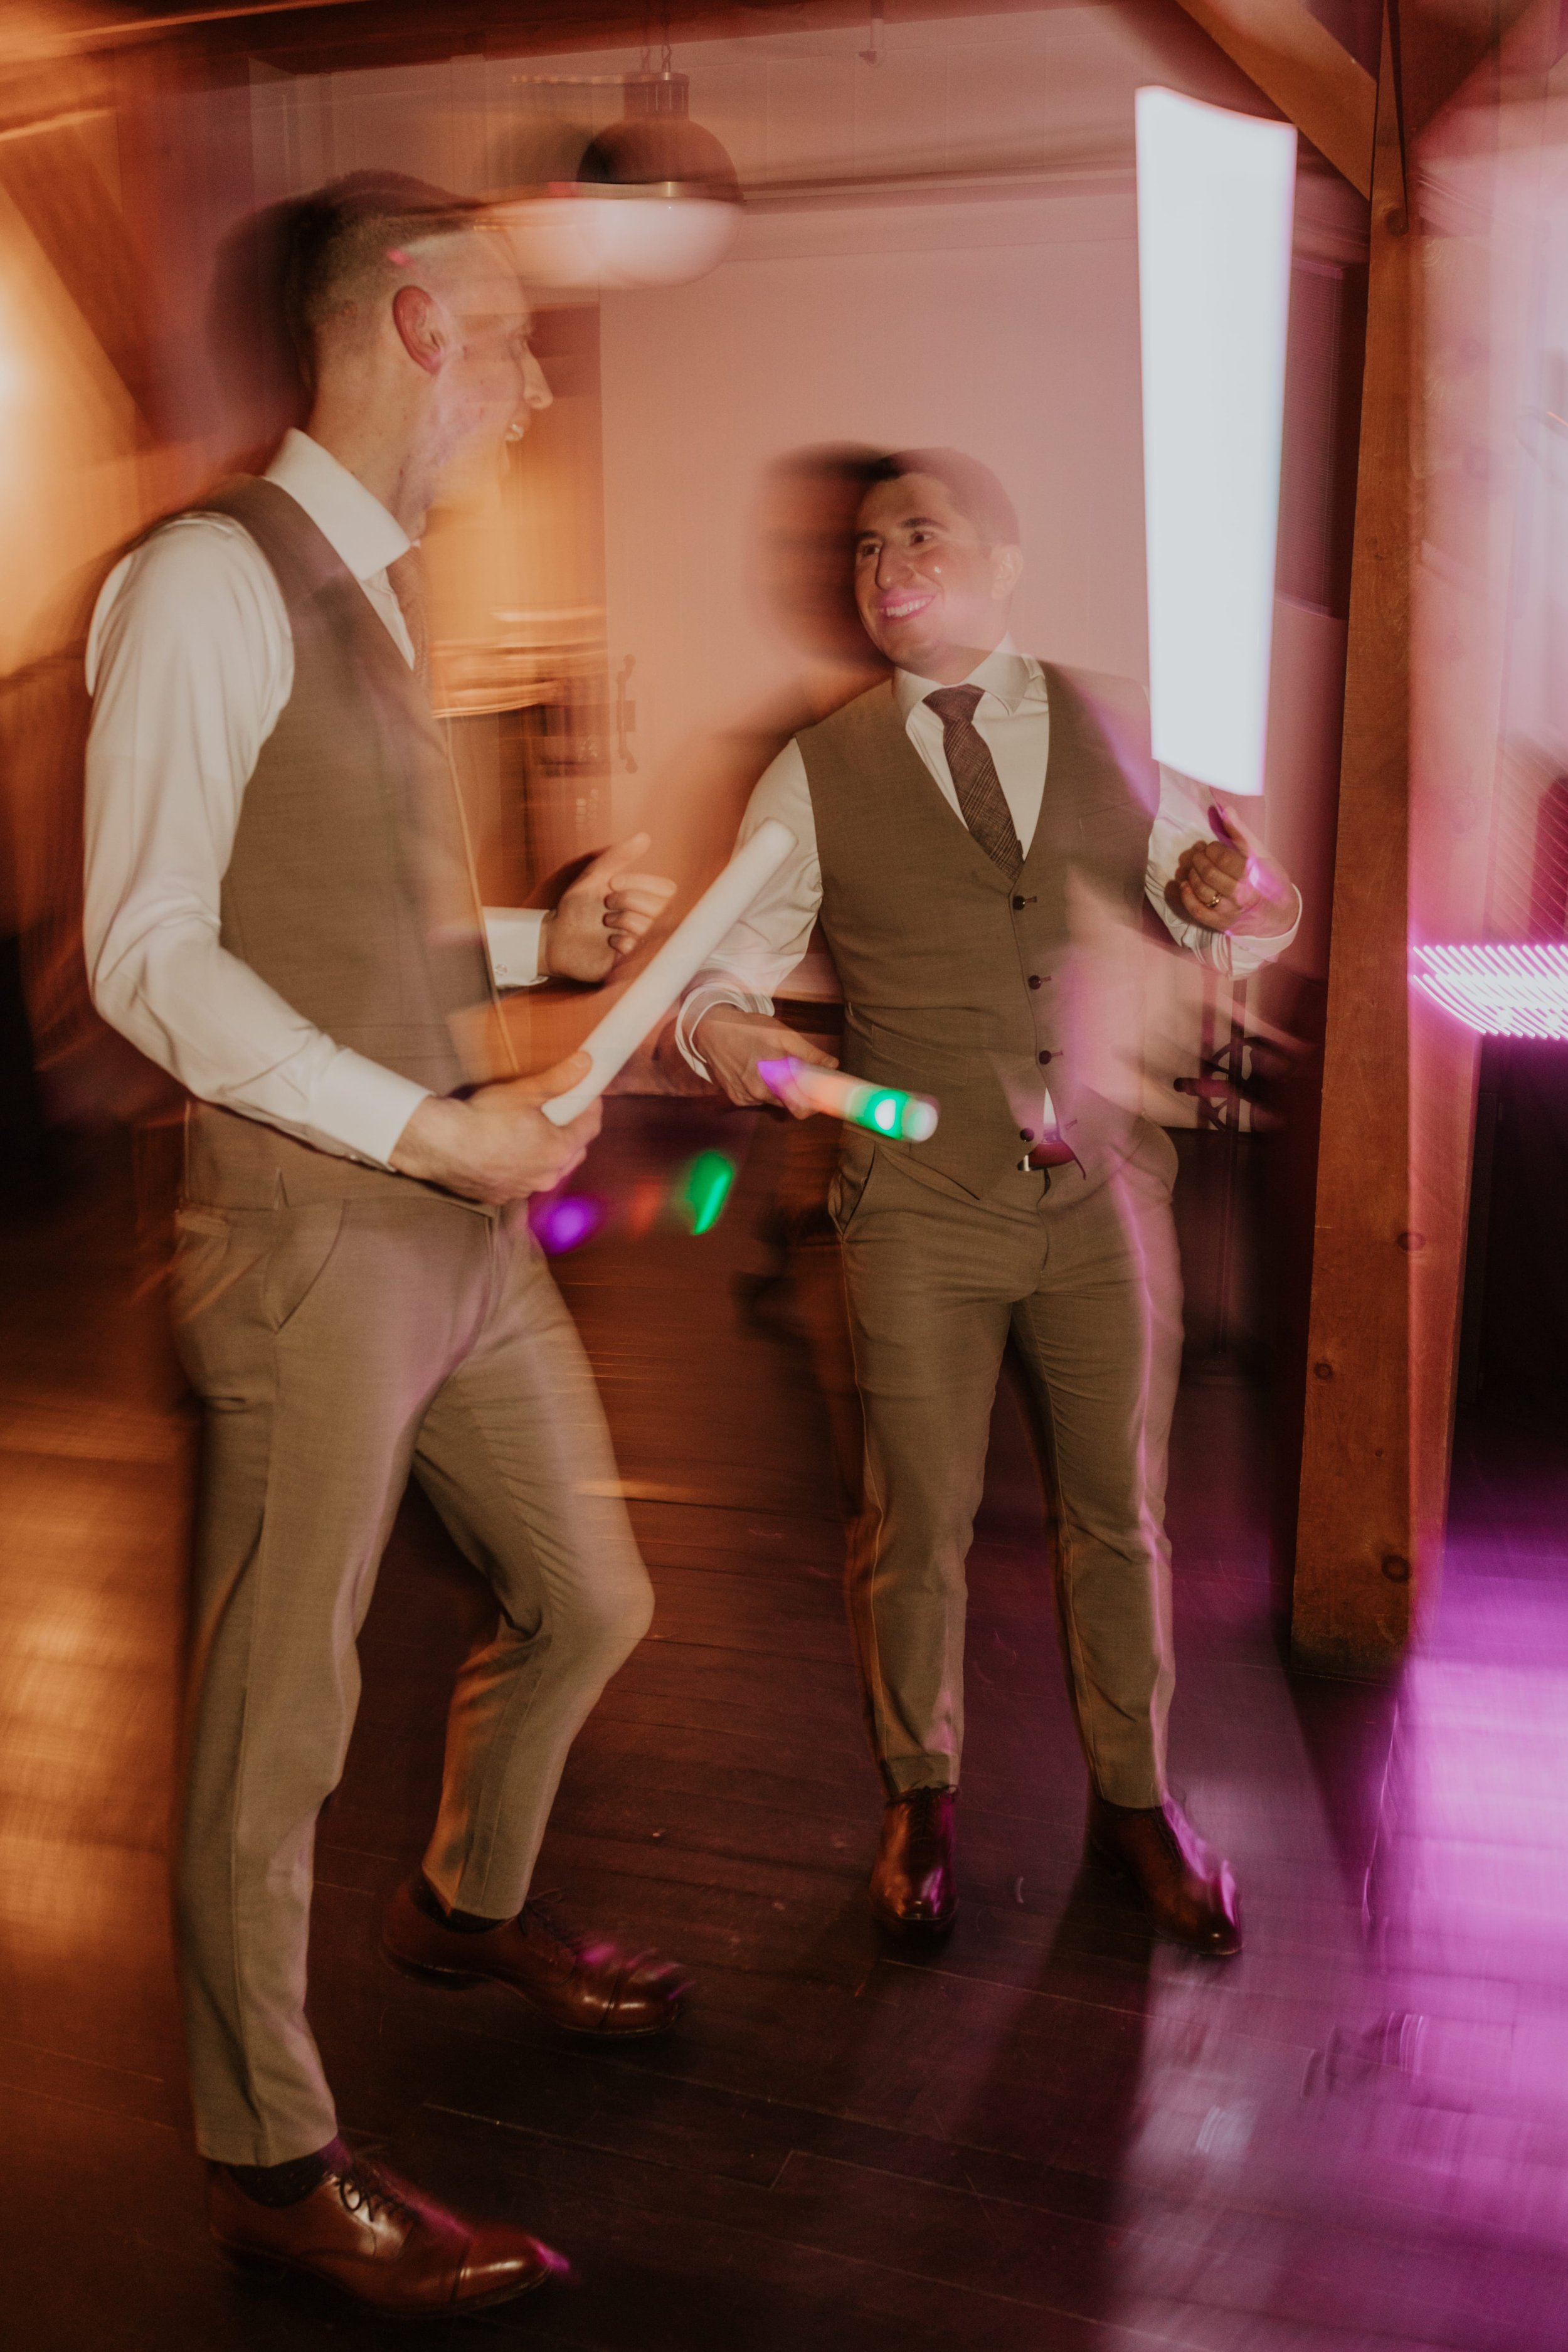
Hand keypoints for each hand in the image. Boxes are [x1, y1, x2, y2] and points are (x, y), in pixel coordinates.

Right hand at [389, 1051, 602, 1202]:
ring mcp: (524, 1190)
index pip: (590, 1127)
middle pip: (573, 1152)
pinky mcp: (501, 1196)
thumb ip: (559, 1080)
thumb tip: (586, 1064)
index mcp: (560, 1150)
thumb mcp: (524, 1092)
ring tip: (531, 1132)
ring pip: (547, 1169)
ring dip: (545, 1152)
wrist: (441, 1144)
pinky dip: (521, 1167)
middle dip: (571, 1132)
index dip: (591, 1107)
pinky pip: (521, 1181)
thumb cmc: (482, 1118)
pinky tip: (507, 1151)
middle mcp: (547, 1176)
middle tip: (560, 1111)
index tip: (586, 1095)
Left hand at [544, 834, 676, 982]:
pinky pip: (640, 949)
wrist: (554, 937)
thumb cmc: (576, 908)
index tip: (612, 883)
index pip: (667, 890)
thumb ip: (619, 857)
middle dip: (629, 900)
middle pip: (660, 907)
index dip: (642, 884)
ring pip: (650, 927)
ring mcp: (641, 943)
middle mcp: (647, 922)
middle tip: (606, 904)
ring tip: (606, 923)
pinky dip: (623, 942)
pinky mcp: (631, 963)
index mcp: (644, 901)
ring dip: (624, 920)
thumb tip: (644, 836)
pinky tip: (610, 943)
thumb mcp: (595, 876)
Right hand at [693, 1004, 837, 1116]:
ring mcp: (747, 1097)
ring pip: (774, 1101)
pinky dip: (763, 1088)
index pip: (801, 1108)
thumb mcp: (782, 1034)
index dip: (815, 1103)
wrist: (712, 1031)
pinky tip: (756, 1070)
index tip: (820, 1093)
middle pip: (789, 1104)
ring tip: (771, 1065)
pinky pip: (758, 1100)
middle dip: (797, 1091)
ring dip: (779, 1089)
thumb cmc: (749, 1029)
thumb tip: (832, 1064)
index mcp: (775, 1076)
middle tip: (797, 1072)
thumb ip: (809, 1053)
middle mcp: (760, 1092)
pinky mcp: (736, 1098)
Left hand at [1172, 804, 1296, 937]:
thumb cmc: (1270, 881)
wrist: (1279, 916)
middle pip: (1208, 873)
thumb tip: (1226, 810)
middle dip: (1198, 860)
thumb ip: (1241, 834)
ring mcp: (1230, 911)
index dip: (1211, 849)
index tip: (1210, 847)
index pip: (1222, 857)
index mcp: (1253, 874)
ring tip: (1193, 867)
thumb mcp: (1261, 855)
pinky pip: (1197, 911)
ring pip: (1201, 890)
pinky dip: (1187, 897)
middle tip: (1197, 854)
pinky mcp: (1221, 924)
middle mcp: (1241, 894)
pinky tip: (1184, 885)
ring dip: (1191, 875)